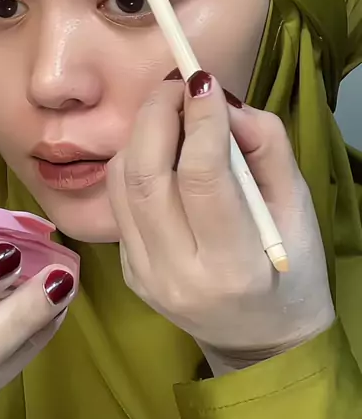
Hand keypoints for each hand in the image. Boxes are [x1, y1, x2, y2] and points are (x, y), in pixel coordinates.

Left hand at [107, 71, 334, 375]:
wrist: (261, 339)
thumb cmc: (291, 269)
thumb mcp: (298, 208)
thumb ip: (267, 147)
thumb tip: (221, 102)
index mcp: (232, 267)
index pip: (202, 178)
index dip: (201, 121)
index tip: (205, 79)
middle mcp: (177, 275)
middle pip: (146, 175)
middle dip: (157, 114)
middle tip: (178, 82)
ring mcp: (145, 275)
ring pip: (121, 182)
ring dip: (141, 132)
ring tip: (170, 108)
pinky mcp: (128, 269)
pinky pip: (119, 200)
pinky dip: (135, 160)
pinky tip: (161, 147)